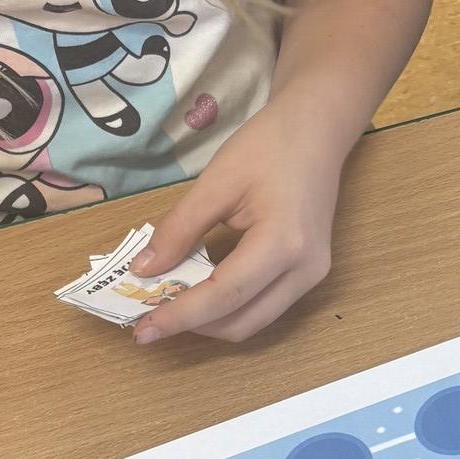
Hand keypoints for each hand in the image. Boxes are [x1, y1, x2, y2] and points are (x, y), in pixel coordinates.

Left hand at [130, 91, 350, 346]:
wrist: (318, 129)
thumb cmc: (269, 145)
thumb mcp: (215, 182)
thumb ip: (179, 229)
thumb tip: (143, 270)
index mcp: (284, 243)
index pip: (224, 296)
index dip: (180, 316)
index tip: (141, 329)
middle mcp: (305, 270)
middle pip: (241, 323)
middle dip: (193, 327)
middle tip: (148, 319)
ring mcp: (312, 275)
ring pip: (254, 322)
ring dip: (210, 323)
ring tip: (169, 307)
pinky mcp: (309, 273)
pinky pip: (264, 307)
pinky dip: (228, 309)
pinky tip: (199, 293)